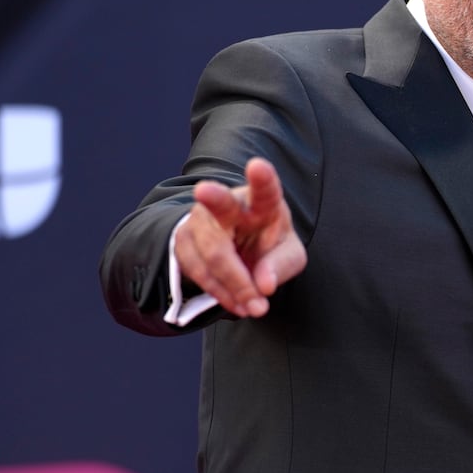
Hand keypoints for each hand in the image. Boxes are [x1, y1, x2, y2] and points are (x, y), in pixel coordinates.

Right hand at [174, 157, 306, 317]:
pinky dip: (220, 293)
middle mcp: (229, 204)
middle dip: (213, 197)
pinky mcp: (183, 240)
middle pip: (220, 204)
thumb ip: (281, 267)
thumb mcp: (288, 255)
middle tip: (205, 191)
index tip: (258, 165)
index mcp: (263, 201)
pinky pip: (198, 272)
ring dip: (234, 287)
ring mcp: (202, 220)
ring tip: (254, 307)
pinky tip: (236, 304)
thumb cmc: (268, 245)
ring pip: (213, 254)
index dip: (262, 178)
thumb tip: (264, 285)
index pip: (265, 189)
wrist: (238, 248)